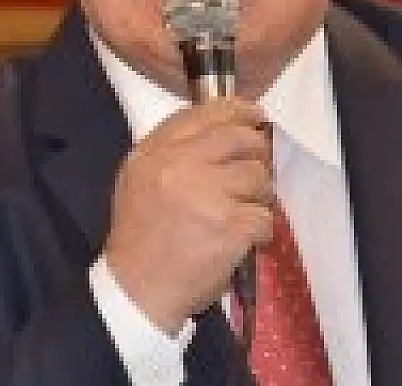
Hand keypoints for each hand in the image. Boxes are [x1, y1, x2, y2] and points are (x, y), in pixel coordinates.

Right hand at [102, 99, 273, 332]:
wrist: (137, 289)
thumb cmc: (140, 236)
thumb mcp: (139, 179)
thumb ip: (171, 151)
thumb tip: (222, 129)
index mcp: (155, 152)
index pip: (204, 113)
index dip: (237, 111)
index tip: (255, 117)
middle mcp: (179, 165)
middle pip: (239, 138)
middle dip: (258, 152)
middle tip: (258, 169)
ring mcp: (206, 195)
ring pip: (258, 176)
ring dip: (260, 195)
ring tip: (246, 211)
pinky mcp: (229, 226)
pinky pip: (264, 216)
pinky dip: (262, 230)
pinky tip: (248, 239)